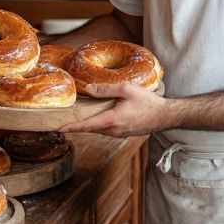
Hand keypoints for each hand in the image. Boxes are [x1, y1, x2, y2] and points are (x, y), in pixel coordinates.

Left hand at [58, 82, 174, 136]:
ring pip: (98, 129)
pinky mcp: (123, 133)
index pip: (86, 126)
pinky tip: (97, 115)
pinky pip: (106, 129)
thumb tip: (89, 89)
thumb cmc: (148, 102)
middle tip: (63, 119)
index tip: (58, 129)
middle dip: (76, 125)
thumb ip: (106, 89)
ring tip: (77, 116)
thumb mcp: (126, 90)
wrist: (165, 116)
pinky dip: (98, 124)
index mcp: (111, 120)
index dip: (71, 127)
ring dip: (88, 124)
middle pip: (90, 128)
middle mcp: (113, 131)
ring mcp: (118, 134)